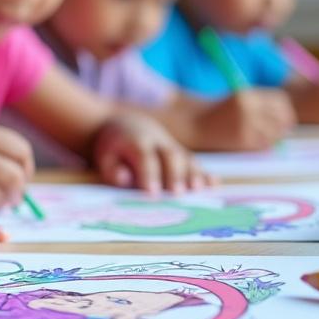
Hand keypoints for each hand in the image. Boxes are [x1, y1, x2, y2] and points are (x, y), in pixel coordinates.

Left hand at [93, 113, 213, 193]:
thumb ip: (112, 170)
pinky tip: (214, 183)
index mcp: (135, 141)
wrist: (124, 123)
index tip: (153, 193)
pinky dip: (204, 172)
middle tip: (177, 194)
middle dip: (174, 175)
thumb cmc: (112, 147)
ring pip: (185, 157)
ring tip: (198, 190)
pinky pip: (194, 160)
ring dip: (193, 174)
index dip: (149, 174)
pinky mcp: (180, 151)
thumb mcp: (104, 157)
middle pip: (169, 156)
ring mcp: (172, 145)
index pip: (144, 157)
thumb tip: (126, 179)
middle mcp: (157, 141)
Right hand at [200, 88, 295, 150]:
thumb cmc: (215, 112)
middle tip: (278, 129)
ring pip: (276, 133)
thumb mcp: (237, 100)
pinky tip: (254, 142)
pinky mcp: (242, 140)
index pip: (281, 101)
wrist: (191, 123)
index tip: (281, 116)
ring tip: (263, 136)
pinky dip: (264, 144)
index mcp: (247, 94)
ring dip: (274, 136)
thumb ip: (259, 105)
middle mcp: (248, 108)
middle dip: (283, 125)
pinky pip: (264, 145)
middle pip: (283, 118)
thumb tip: (286, 119)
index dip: (284, 110)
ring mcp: (246, 124)